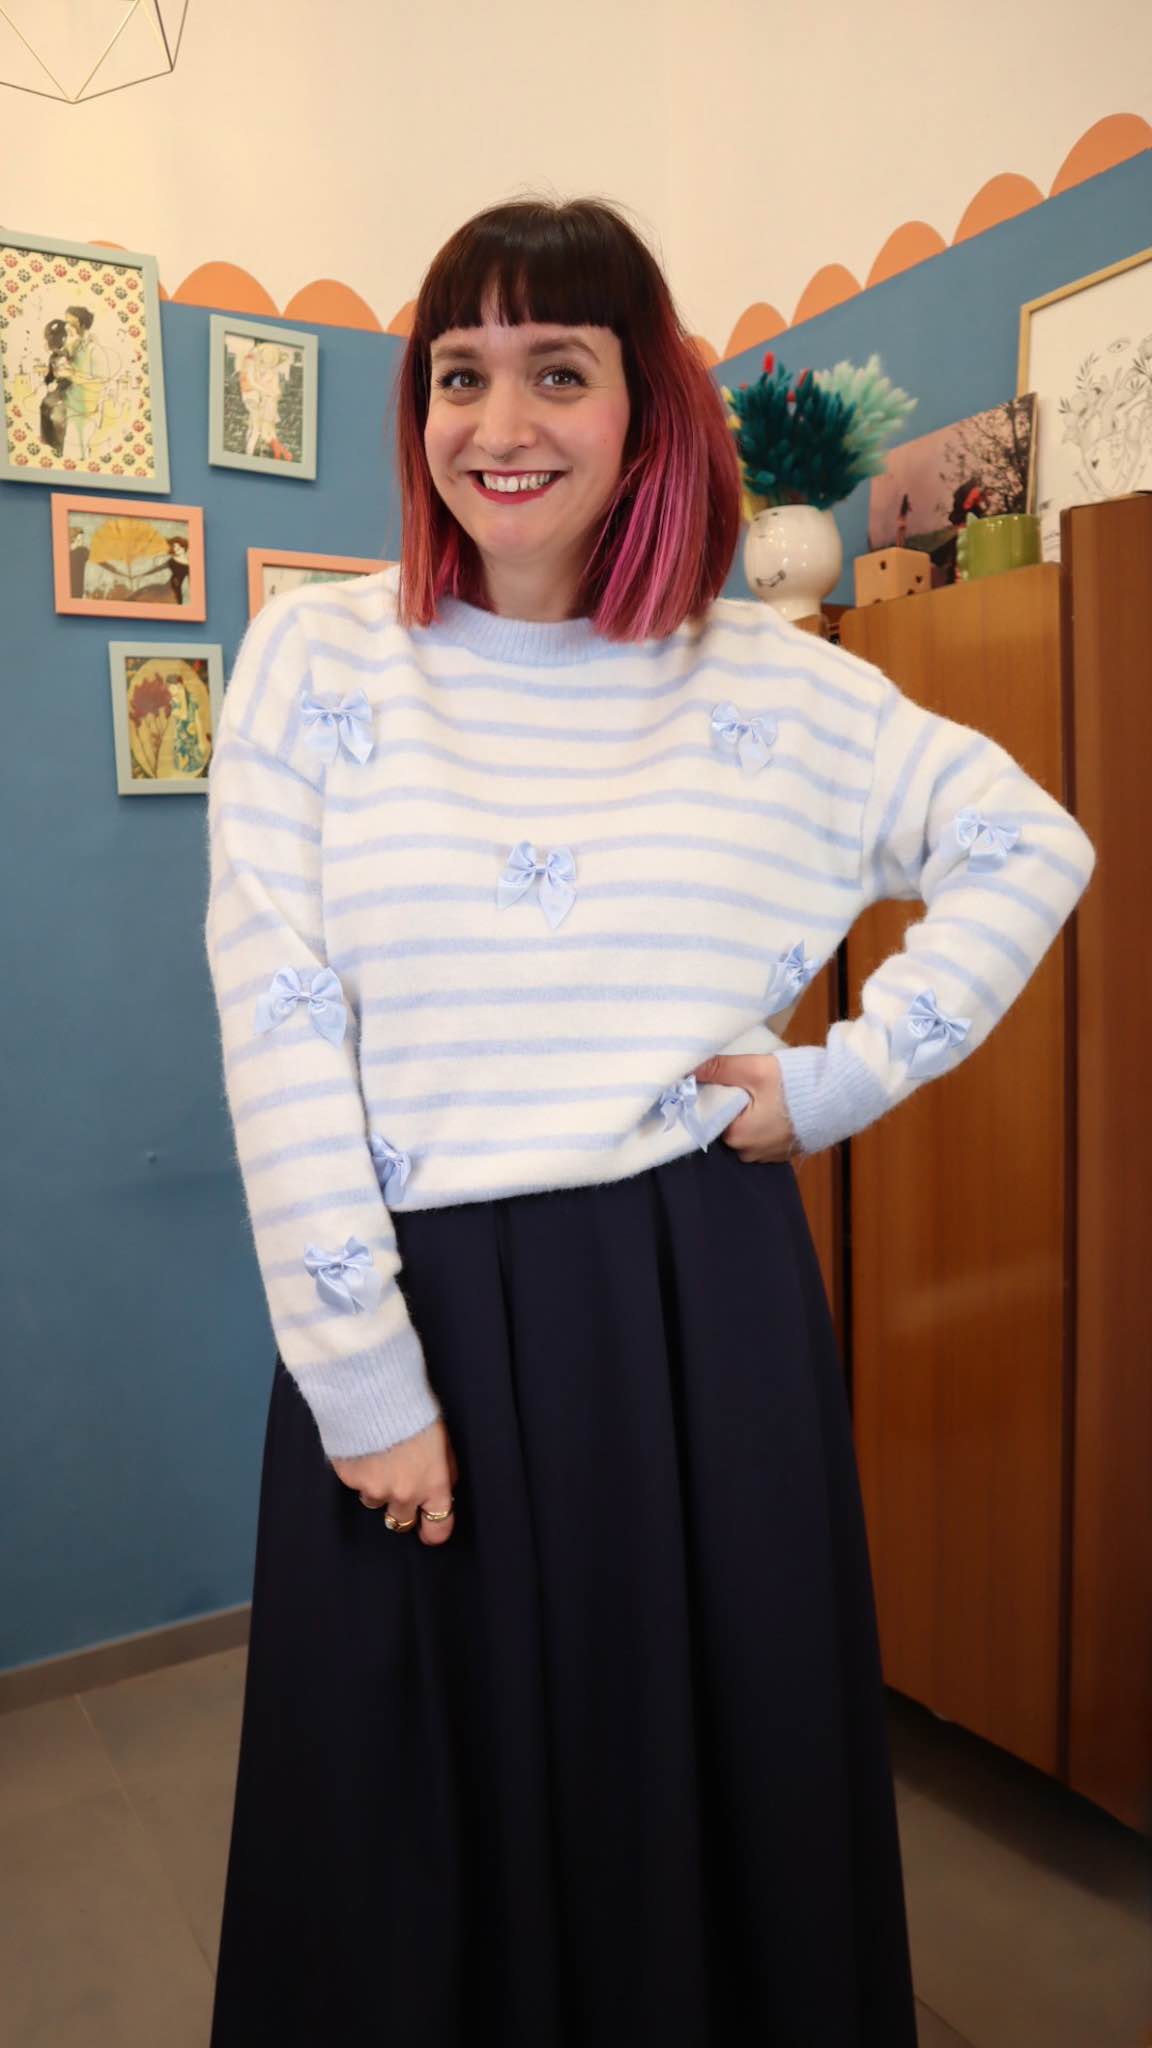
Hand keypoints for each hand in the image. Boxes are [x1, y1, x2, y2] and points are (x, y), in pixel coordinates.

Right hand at [330, 1415, 458, 1545]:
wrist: (375, 1396)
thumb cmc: (415, 1411)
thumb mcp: (442, 1440)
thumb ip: (443, 1469)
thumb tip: (443, 1485)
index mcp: (433, 1486)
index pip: (438, 1529)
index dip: (433, 1531)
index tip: (428, 1529)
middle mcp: (404, 1495)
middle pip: (401, 1522)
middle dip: (401, 1509)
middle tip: (398, 1487)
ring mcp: (374, 1490)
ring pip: (374, 1501)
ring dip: (376, 1487)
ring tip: (377, 1458)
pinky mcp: (350, 1479)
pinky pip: (355, 1483)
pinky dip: (358, 1471)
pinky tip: (361, 1448)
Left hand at [691, 1052, 802, 1163]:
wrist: (840, 1099)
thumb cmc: (796, 1086)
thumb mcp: (754, 1070)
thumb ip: (719, 1068)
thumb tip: (688, 1069)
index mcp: (737, 1136)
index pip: (710, 1114)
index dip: (713, 1095)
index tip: (721, 1079)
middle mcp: (748, 1153)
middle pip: (727, 1123)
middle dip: (732, 1103)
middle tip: (745, 1082)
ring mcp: (767, 1155)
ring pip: (745, 1129)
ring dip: (749, 1112)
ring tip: (762, 1091)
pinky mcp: (783, 1151)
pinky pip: (763, 1136)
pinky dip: (764, 1121)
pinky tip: (774, 1104)